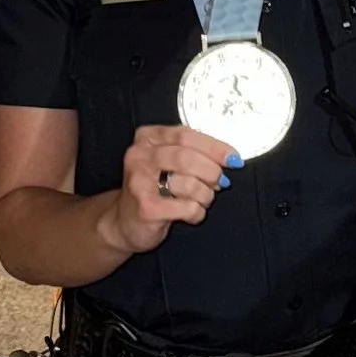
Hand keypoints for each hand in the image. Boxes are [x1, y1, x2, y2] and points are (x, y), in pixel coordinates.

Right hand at [99, 123, 233, 257]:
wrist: (123, 221)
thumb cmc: (152, 189)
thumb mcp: (166, 162)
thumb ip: (192, 152)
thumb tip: (228, 158)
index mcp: (147, 138)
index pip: (186, 135)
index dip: (214, 147)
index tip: (233, 158)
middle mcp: (139, 156)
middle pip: (187, 157)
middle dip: (211, 171)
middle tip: (220, 181)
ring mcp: (140, 182)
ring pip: (189, 183)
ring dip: (205, 195)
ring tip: (201, 199)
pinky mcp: (147, 208)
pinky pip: (187, 207)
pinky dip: (197, 212)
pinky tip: (190, 213)